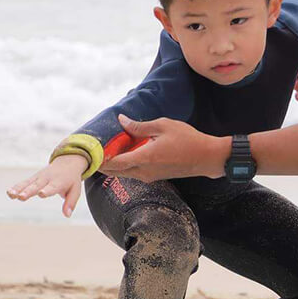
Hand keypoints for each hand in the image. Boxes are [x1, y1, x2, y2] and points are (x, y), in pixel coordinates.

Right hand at [7, 155, 87, 216]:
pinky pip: (24, 183)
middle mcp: (47, 179)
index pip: (52, 187)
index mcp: (58, 182)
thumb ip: (71, 202)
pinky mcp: (33, 178)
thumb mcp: (75, 190)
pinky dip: (16, 187)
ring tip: (11, 195)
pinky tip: (9, 193)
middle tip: (21, 197)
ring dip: (19, 189)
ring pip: (27, 183)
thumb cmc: (71, 179)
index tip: (41, 194)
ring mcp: (38, 178)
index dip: (47, 190)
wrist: (67, 162)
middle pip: (36, 186)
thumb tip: (67, 215)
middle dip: (28, 191)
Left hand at [100, 114, 225, 181]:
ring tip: (109, 149)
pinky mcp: (155, 177)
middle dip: (103, 162)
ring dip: (115, 163)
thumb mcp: (163, 126)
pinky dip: (126, 164)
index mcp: (144, 158)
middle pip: (115, 171)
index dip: (99, 159)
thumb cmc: (188, 140)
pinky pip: (134, 172)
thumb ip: (139, 126)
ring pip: (124, 173)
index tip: (89, 152)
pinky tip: (127, 152)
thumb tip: (122, 121)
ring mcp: (150, 176)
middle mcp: (144, 171)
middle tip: (94, 151)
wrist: (208, 158)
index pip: (113, 163)